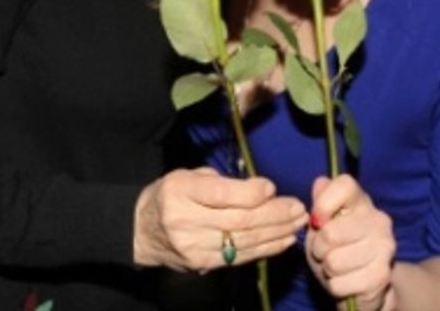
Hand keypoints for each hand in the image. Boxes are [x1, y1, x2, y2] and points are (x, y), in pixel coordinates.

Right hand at [132, 168, 305, 272]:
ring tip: (298, 223)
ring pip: (243, 242)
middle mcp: (185, 220)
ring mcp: (193, 246)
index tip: (272, 187)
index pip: (220, 195)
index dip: (250, 193)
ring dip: (277, 233)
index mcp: (179, 191)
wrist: (141, 230)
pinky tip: (284, 240)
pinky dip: (266, 249)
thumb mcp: (187, 175)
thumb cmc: (171, 194)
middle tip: (298, 207)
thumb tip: (261, 190)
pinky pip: (240, 257)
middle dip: (274, 215)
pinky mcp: (202, 264)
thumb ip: (221, 181)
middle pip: (237, 220)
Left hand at [306, 175, 395, 309]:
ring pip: (333, 262)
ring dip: (326, 269)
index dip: (323, 204)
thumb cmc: (337, 246)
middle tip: (324, 251)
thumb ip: (320, 203)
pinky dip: (335, 286)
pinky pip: (339, 284)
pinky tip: (345, 280)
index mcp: (362, 201)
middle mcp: (379, 219)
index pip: (344, 185)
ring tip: (335, 266)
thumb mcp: (322, 223)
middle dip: (318, 248)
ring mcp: (384, 247)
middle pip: (330, 233)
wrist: (363, 282)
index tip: (317, 221)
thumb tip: (320, 183)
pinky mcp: (382, 275)